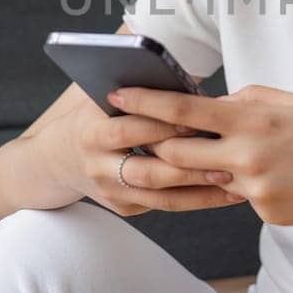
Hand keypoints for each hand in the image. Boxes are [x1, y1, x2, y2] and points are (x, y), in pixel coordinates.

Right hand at [61, 102, 247, 217]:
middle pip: (148, 171)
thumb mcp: (103, 100)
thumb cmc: (94, 117)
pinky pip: (164, 206)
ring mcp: (110, 192)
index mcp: (91, 132)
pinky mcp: (123, 207)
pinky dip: (196, 200)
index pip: (128, 130)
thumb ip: (137, 94)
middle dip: (188, 166)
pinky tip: (224, 193)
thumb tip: (189, 84)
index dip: (162, 126)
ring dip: (200, 191)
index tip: (196, 122)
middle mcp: (97, 166)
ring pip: (161, 197)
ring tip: (234, 182)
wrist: (58, 159)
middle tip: (225, 160)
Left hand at [107, 84, 292, 227]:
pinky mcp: (267, 213)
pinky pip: (242, 197)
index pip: (182, 111)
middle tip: (136, 136)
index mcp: (253, 118)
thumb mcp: (290, 102)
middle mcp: (248, 156)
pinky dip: (250, 185)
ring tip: (227, 155)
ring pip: (209, 179)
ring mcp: (257, 190)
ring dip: (204, 169)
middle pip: (179, 155)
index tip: (114, 93)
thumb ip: (246, 103)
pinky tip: (284, 177)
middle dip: (157, 146)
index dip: (143, 103)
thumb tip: (212, 107)